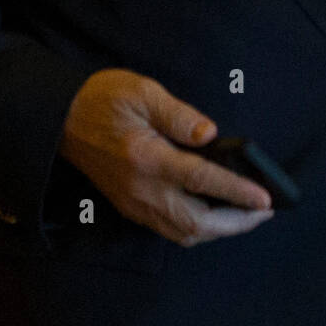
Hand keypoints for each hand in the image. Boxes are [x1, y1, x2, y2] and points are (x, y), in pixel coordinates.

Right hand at [59, 68, 274, 246]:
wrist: (61, 119)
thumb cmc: (102, 100)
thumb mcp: (142, 92)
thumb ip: (179, 115)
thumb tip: (209, 134)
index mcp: (147, 158)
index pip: (201, 180)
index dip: (237, 191)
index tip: (264, 198)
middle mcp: (142, 189)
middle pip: (197, 223)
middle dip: (237, 223)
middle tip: (264, 210)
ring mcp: (135, 203)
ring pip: (184, 233)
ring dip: (219, 230)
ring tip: (246, 215)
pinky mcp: (131, 206)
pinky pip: (170, 230)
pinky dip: (198, 228)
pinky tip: (214, 213)